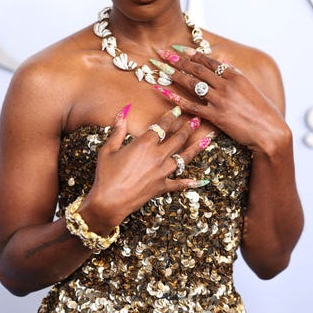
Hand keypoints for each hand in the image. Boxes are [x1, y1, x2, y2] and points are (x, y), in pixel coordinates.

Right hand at [80, 104, 206, 232]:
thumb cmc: (106, 175)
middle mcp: (158, 156)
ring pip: (184, 157)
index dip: (171, 116)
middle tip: (197, 120)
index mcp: (145, 144)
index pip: (162, 125)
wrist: (109, 202)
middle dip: (188, 128)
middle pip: (178, 138)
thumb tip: (123, 111)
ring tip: (206, 139)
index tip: (178, 110)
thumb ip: (118, 130)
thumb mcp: (108, 149)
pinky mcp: (162, 187)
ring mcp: (162, 172)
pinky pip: (179, 183)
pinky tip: (198, 180)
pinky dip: (188, 182)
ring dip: (195, 147)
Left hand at [152, 48, 286, 153]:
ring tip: (159, 69)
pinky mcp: (217, 116)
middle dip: (177, 60)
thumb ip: (234, 73)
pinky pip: (192, 105)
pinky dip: (176, 98)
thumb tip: (223, 60)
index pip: (209, 61)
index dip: (191, 54)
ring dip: (174, 74)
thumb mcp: (249, 86)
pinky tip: (164, 91)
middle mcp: (226, 85)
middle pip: (197, 69)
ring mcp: (221, 100)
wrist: (270, 130)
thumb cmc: (261, 110)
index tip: (177, 49)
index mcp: (235, 75)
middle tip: (162, 54)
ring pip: (192, 84)